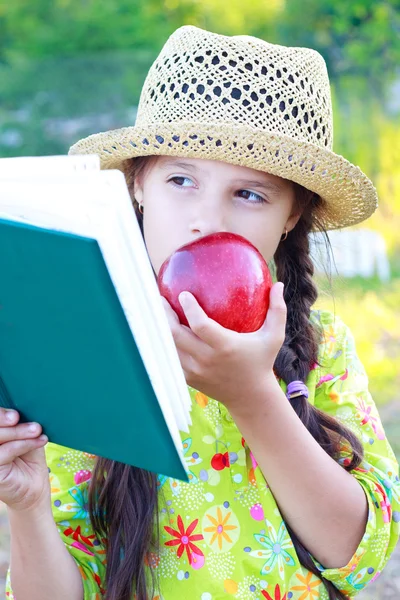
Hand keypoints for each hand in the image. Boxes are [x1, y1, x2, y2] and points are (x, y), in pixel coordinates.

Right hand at [0, 409, 49, 512]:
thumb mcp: (25, 437)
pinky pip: (4, 452)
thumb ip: (20, 424)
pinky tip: (39, 441)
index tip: (14, 414)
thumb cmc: (29, 459)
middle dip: (2, 419)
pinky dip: (23, 444)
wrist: (35, 488)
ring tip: (36, 430)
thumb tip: (22, 407)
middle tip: (18, 418)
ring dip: (18, 432)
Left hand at [161, 282, 285, 409]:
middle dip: (165, 314)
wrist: (250, 398)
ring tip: (157, 311)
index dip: (189, 308)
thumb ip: (277, 310)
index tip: (182, 294)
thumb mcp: (274, 337)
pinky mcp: (189, 379)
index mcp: (225, 346)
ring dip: (161, 329)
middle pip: (176, 335)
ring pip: (170, 347)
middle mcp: (206, 359)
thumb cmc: (262, 361)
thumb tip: (279, 284)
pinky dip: (166, 344)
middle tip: (160, 298)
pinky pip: (172, 358)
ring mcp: (195, 371)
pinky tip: (162, 330)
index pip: (200, 325)